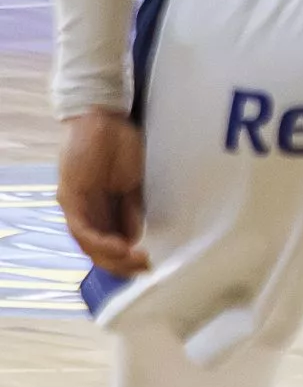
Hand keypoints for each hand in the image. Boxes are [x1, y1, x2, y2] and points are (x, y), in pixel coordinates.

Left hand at [58, 110, 148, 278]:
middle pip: (98, 251)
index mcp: (102, 210)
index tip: (151, 265)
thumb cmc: (121, 144)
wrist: (102, 118)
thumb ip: (132, 209)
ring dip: (111, 257)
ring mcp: (75, 207)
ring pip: (88, 245)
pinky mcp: (68, 198)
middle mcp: (85, 213)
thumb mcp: (134, 183)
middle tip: (145, 268)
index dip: (128, 258)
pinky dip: (100, 240)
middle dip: (122, 264)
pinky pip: (82, 228)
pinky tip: (120, 246)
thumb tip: (135, 238)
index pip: (111, 243)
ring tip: (136, 259)